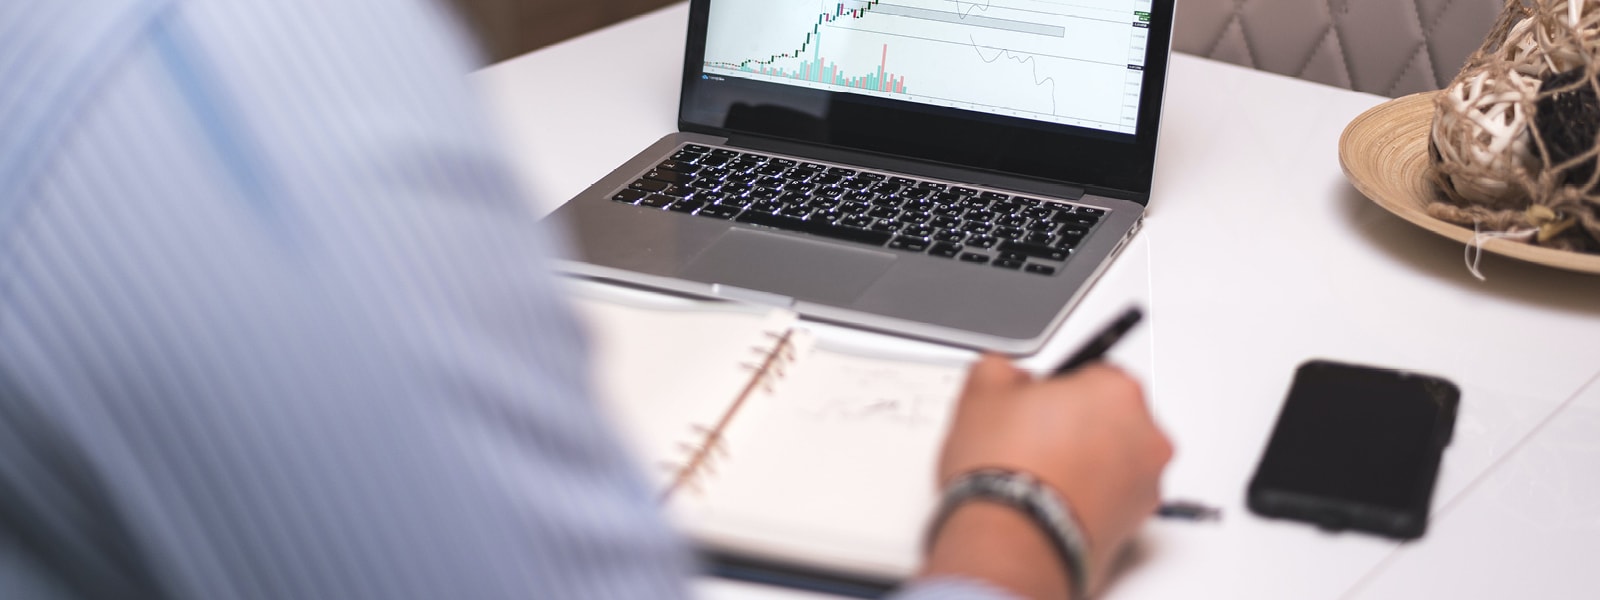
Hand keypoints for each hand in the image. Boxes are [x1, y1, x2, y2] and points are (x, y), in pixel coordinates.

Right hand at [919, 354, 1171, 598]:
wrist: (1009, 541)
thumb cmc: (1005, 471)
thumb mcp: (981, 391)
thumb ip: (1003, 369)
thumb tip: (1007, 375)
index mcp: (1117, 390)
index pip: (1091, 373)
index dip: (1056, 389)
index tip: (1034, 405)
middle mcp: (1145, 436)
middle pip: (1111, 417)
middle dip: (1077, 425)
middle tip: (1033, 440)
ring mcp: (1146, 484)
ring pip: (1115, 459)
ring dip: (1086, 462)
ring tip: (1037, 476)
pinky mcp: (1136, 524)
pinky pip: (1113, 498)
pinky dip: (1089, 497)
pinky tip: (1049, 500)